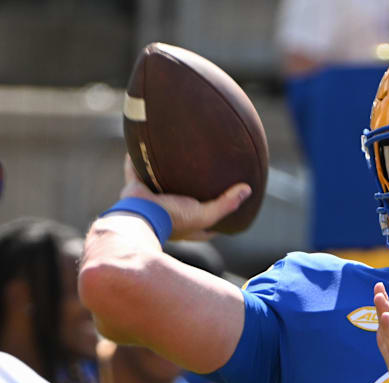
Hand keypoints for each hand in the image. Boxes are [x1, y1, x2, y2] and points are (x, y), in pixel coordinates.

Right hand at [120, 155, 250, 239]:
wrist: (138, 216)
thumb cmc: (172, 219)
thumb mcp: (204, 215)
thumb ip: (225, 204)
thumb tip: (247, 189)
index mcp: (185, 225)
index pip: (206, 224)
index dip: (217, 219)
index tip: (229, 205)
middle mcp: (167, 214)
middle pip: (183, 202)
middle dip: (192, 193)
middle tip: (204, 179)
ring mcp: (150, 202)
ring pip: (160, 185)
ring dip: (166, 175)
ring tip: (177, 159)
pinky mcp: (135, 190)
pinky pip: (135, 171)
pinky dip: (136, 161)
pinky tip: (143, 147)